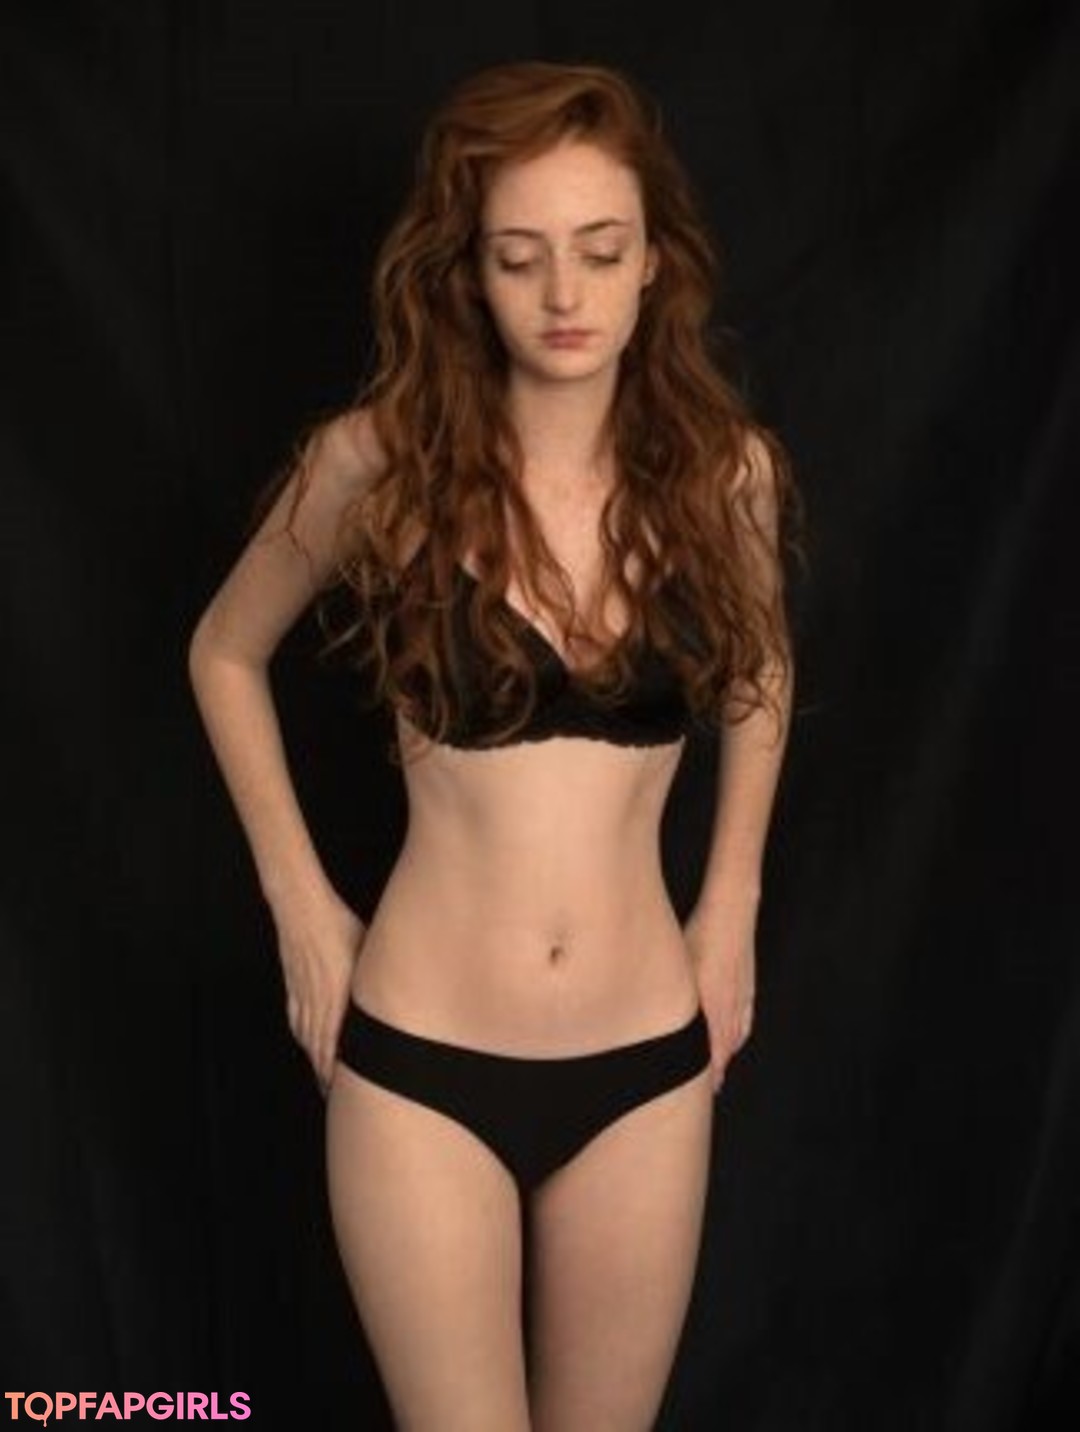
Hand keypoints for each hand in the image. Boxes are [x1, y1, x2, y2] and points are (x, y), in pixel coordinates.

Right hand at [272, 887, 366, 1096]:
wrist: (303, 911)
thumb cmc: (339, 928)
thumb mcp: (369, 954)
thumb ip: (379, 981)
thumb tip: (399, 994)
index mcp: (338, 1000)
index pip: (340, 1048)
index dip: (343, 1073)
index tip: (350, 1092)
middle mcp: (318, 1005)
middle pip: (321, 1050)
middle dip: (328, 1076)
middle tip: (336, 1098)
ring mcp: (302, 997)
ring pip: (309, 1038)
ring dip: (316, 1060)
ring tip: (322, 1079)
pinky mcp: (295, 987)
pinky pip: (297, 1020)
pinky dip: (303, 1037)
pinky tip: (306, 1043)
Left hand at [682, 898, 757, 1092]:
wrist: (732, 911)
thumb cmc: (701, 935)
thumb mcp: (682, 967)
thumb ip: (675, 997)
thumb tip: (656, 1014)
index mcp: (714, 1005)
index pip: (712, 1050)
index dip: (707, 1072)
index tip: (701, 1091)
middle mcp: (731, 1005)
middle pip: (725, 1047)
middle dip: (716, 1069)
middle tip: (709, 1088)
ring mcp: (742, 995)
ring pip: (735, 1034)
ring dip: (727, 1053)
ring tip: (718, 1071)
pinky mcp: (747, 985)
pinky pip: (744, 1018)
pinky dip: (738, 1034)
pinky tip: (735, 1039)